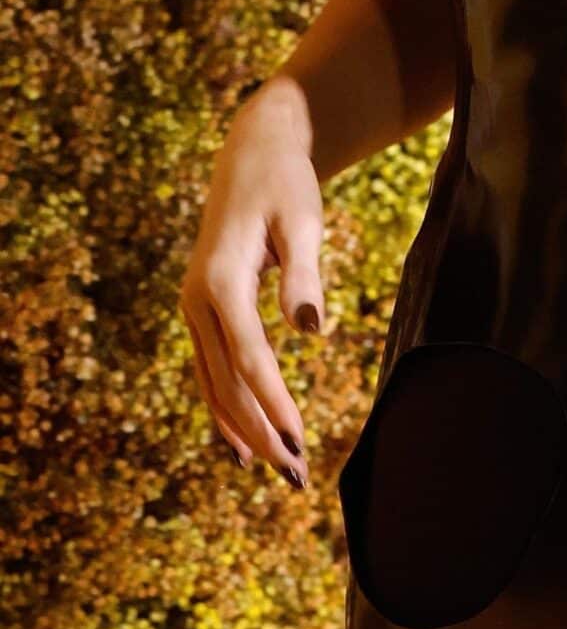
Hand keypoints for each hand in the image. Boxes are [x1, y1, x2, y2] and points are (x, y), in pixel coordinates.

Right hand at [178, 85, 325, 489]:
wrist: (253, 153)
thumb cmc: (285, 184)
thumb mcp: (301, 219)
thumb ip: (304, 273)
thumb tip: (309, 330)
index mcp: (219, 281)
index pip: (249, 358)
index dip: (273, 404)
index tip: (298, 441)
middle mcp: (197, 301)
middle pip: (226, 381)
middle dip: (259, 430)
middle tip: (294, 475)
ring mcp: (195, 308)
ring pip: (213, 382)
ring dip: (242, 427)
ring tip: (274, 469)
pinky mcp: (204, 310)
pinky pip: (211, 369)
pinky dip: (226, 406)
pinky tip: (242, 441)